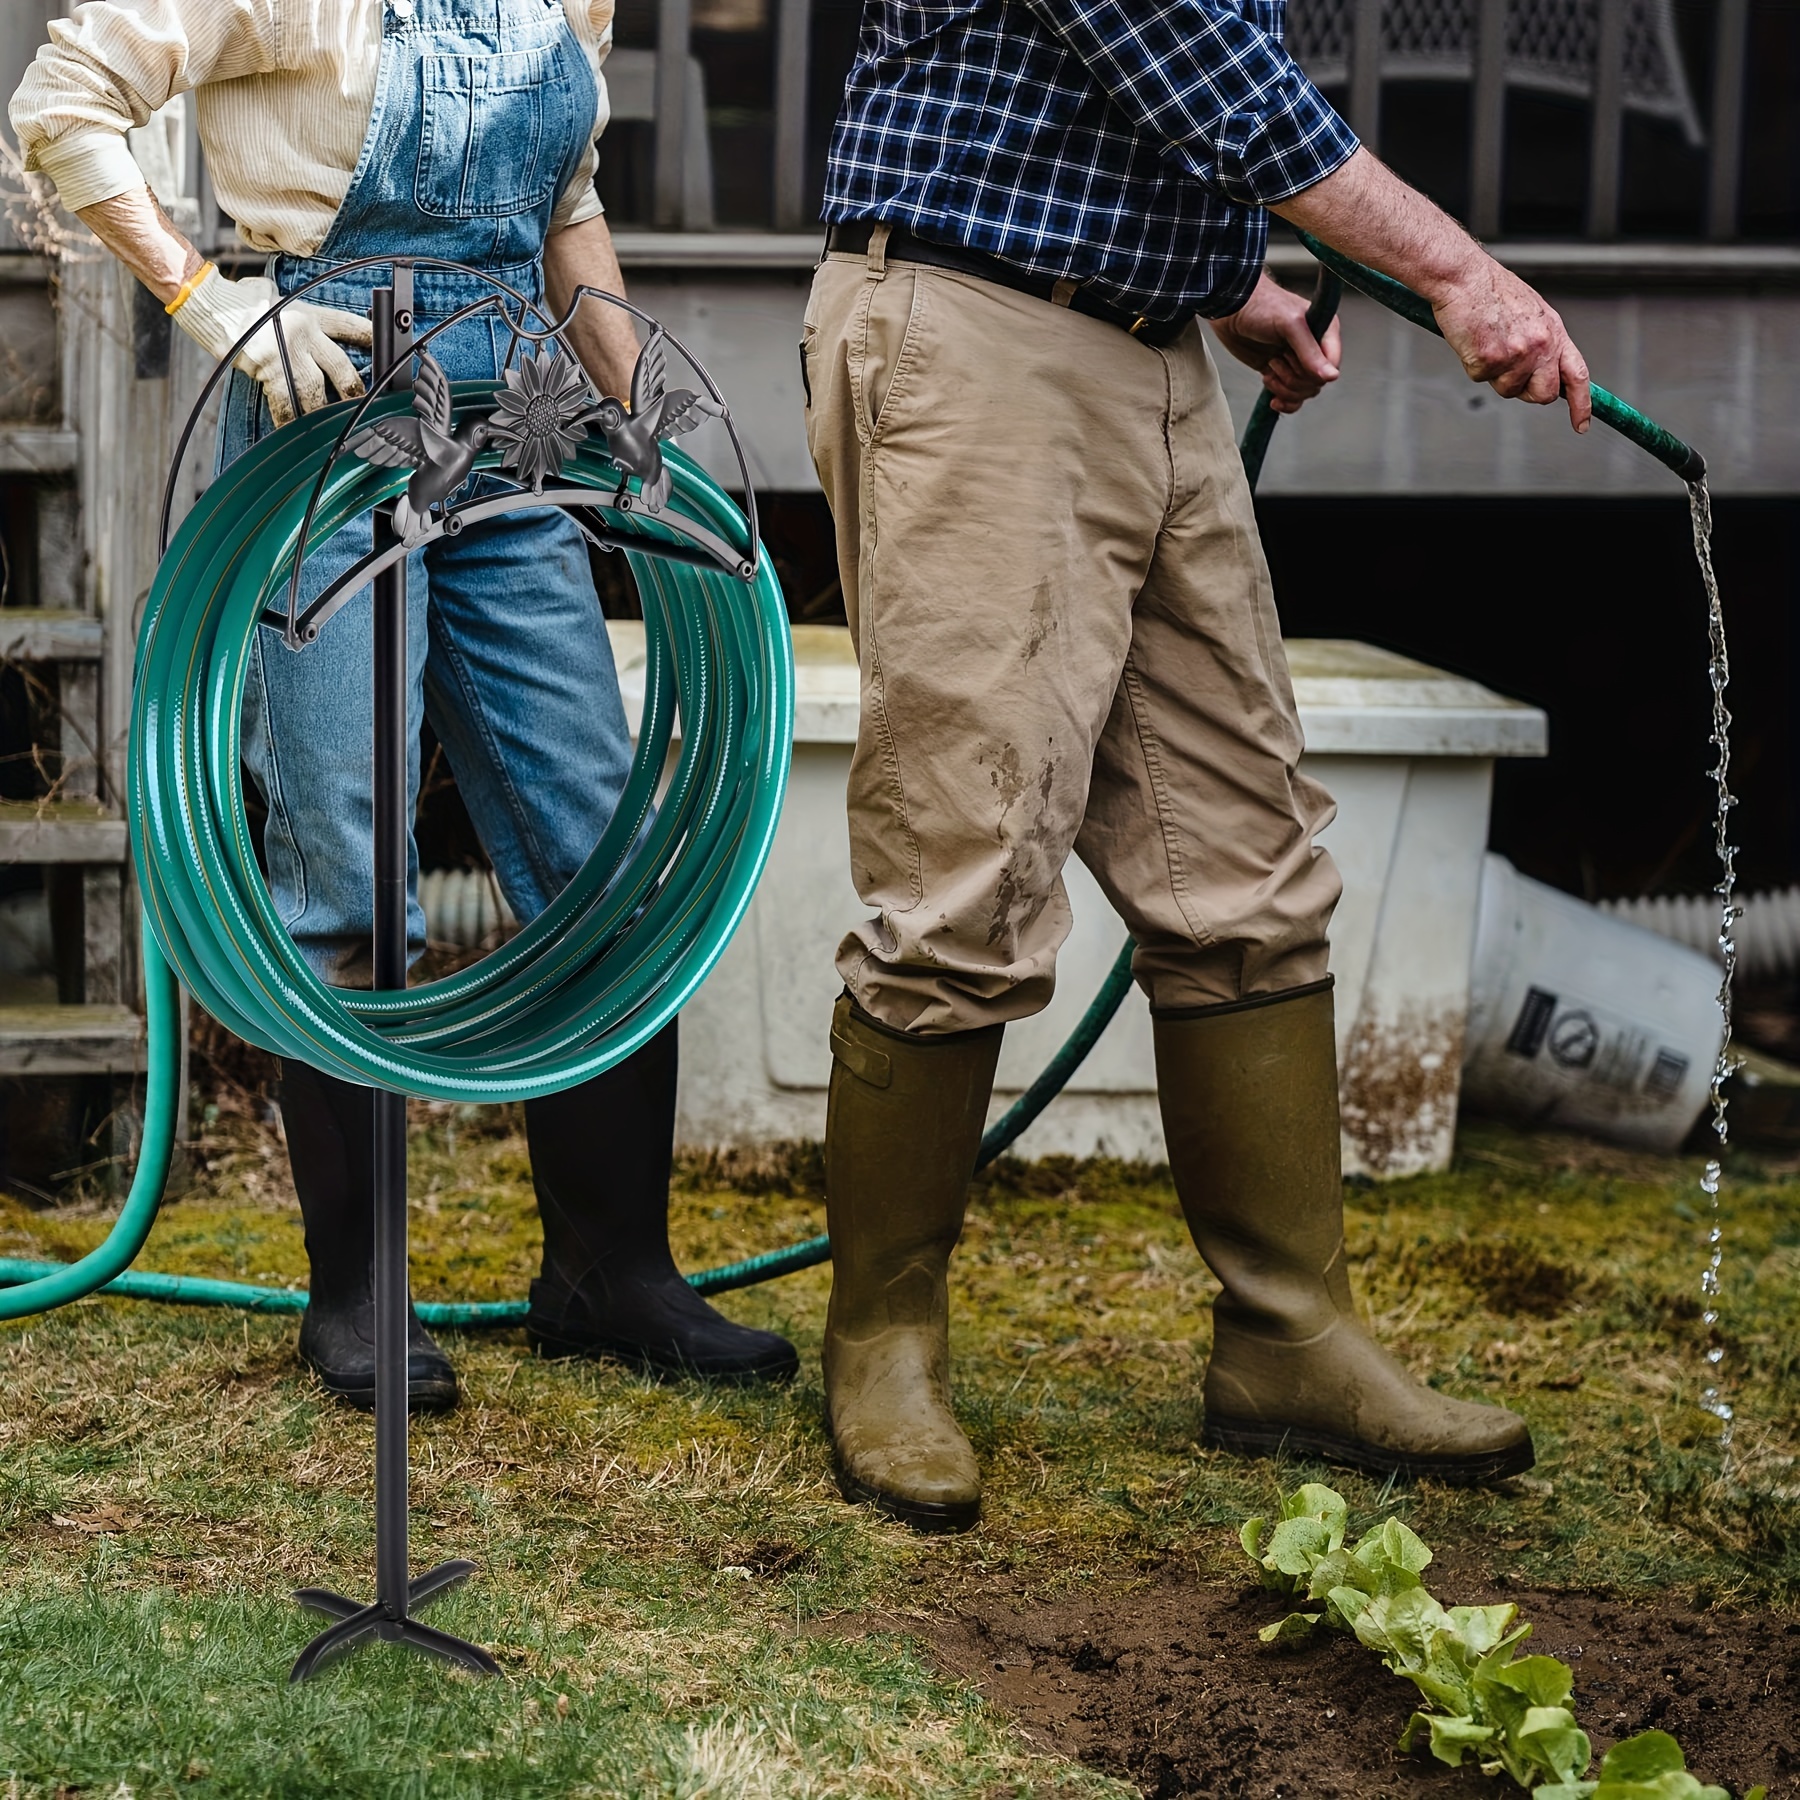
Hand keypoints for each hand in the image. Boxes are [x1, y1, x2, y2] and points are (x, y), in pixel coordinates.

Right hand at [172, 267, 371, 425]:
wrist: (209, 301)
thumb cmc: (241, 300)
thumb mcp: (278, 298)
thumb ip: (299, 315)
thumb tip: (310, 327)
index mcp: (309, 314)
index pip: (350, 327)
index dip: (372, 340)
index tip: (391, 353)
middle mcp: (303, 333)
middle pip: (341, 367)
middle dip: (353, 391)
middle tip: (363, 407)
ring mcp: (286, 352)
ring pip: (316, 390)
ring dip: (324, 413)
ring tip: (333, 428)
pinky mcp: (267, 368)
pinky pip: (284, 402)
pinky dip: (289, 420)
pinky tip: (295, 431)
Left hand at [1208, 273, 1340, 413]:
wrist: (1231, 310)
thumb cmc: (1263, 307)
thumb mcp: (1290, 325)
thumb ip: (1310, 351)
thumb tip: (1332, 377)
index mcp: (1325, 331)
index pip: (1332, 364)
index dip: (1315, 371)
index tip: (1292, 359)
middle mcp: (1315, 348)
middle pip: (1317, 382)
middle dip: (1294, 378)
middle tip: (1276, 360)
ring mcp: (1297, 362)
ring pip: (1304, 392)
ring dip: (1285, 388)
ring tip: (1270, 367)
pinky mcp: (1280, 373)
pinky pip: (1293, 398)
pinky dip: (1285, 402)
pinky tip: (1274, 400)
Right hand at [1270, 148, 1593, 432]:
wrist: (1464, 277)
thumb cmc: (1489, 291)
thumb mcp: (1529, 312)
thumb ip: (1542, 341)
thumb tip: (1542, 370)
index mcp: (1553, 330)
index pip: (1577, 374)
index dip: (1581, 404)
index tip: (1580, 424)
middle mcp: (1541, 344)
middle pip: (1543, 394)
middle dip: (1527, 391)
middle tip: (1508, 371)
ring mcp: (1516, 354)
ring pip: (1508, 390)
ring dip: (1495, 375)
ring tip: (1486, 342)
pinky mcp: (1489, 360)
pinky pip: (1481, 379)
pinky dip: (1472, 365)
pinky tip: (1472, 341)